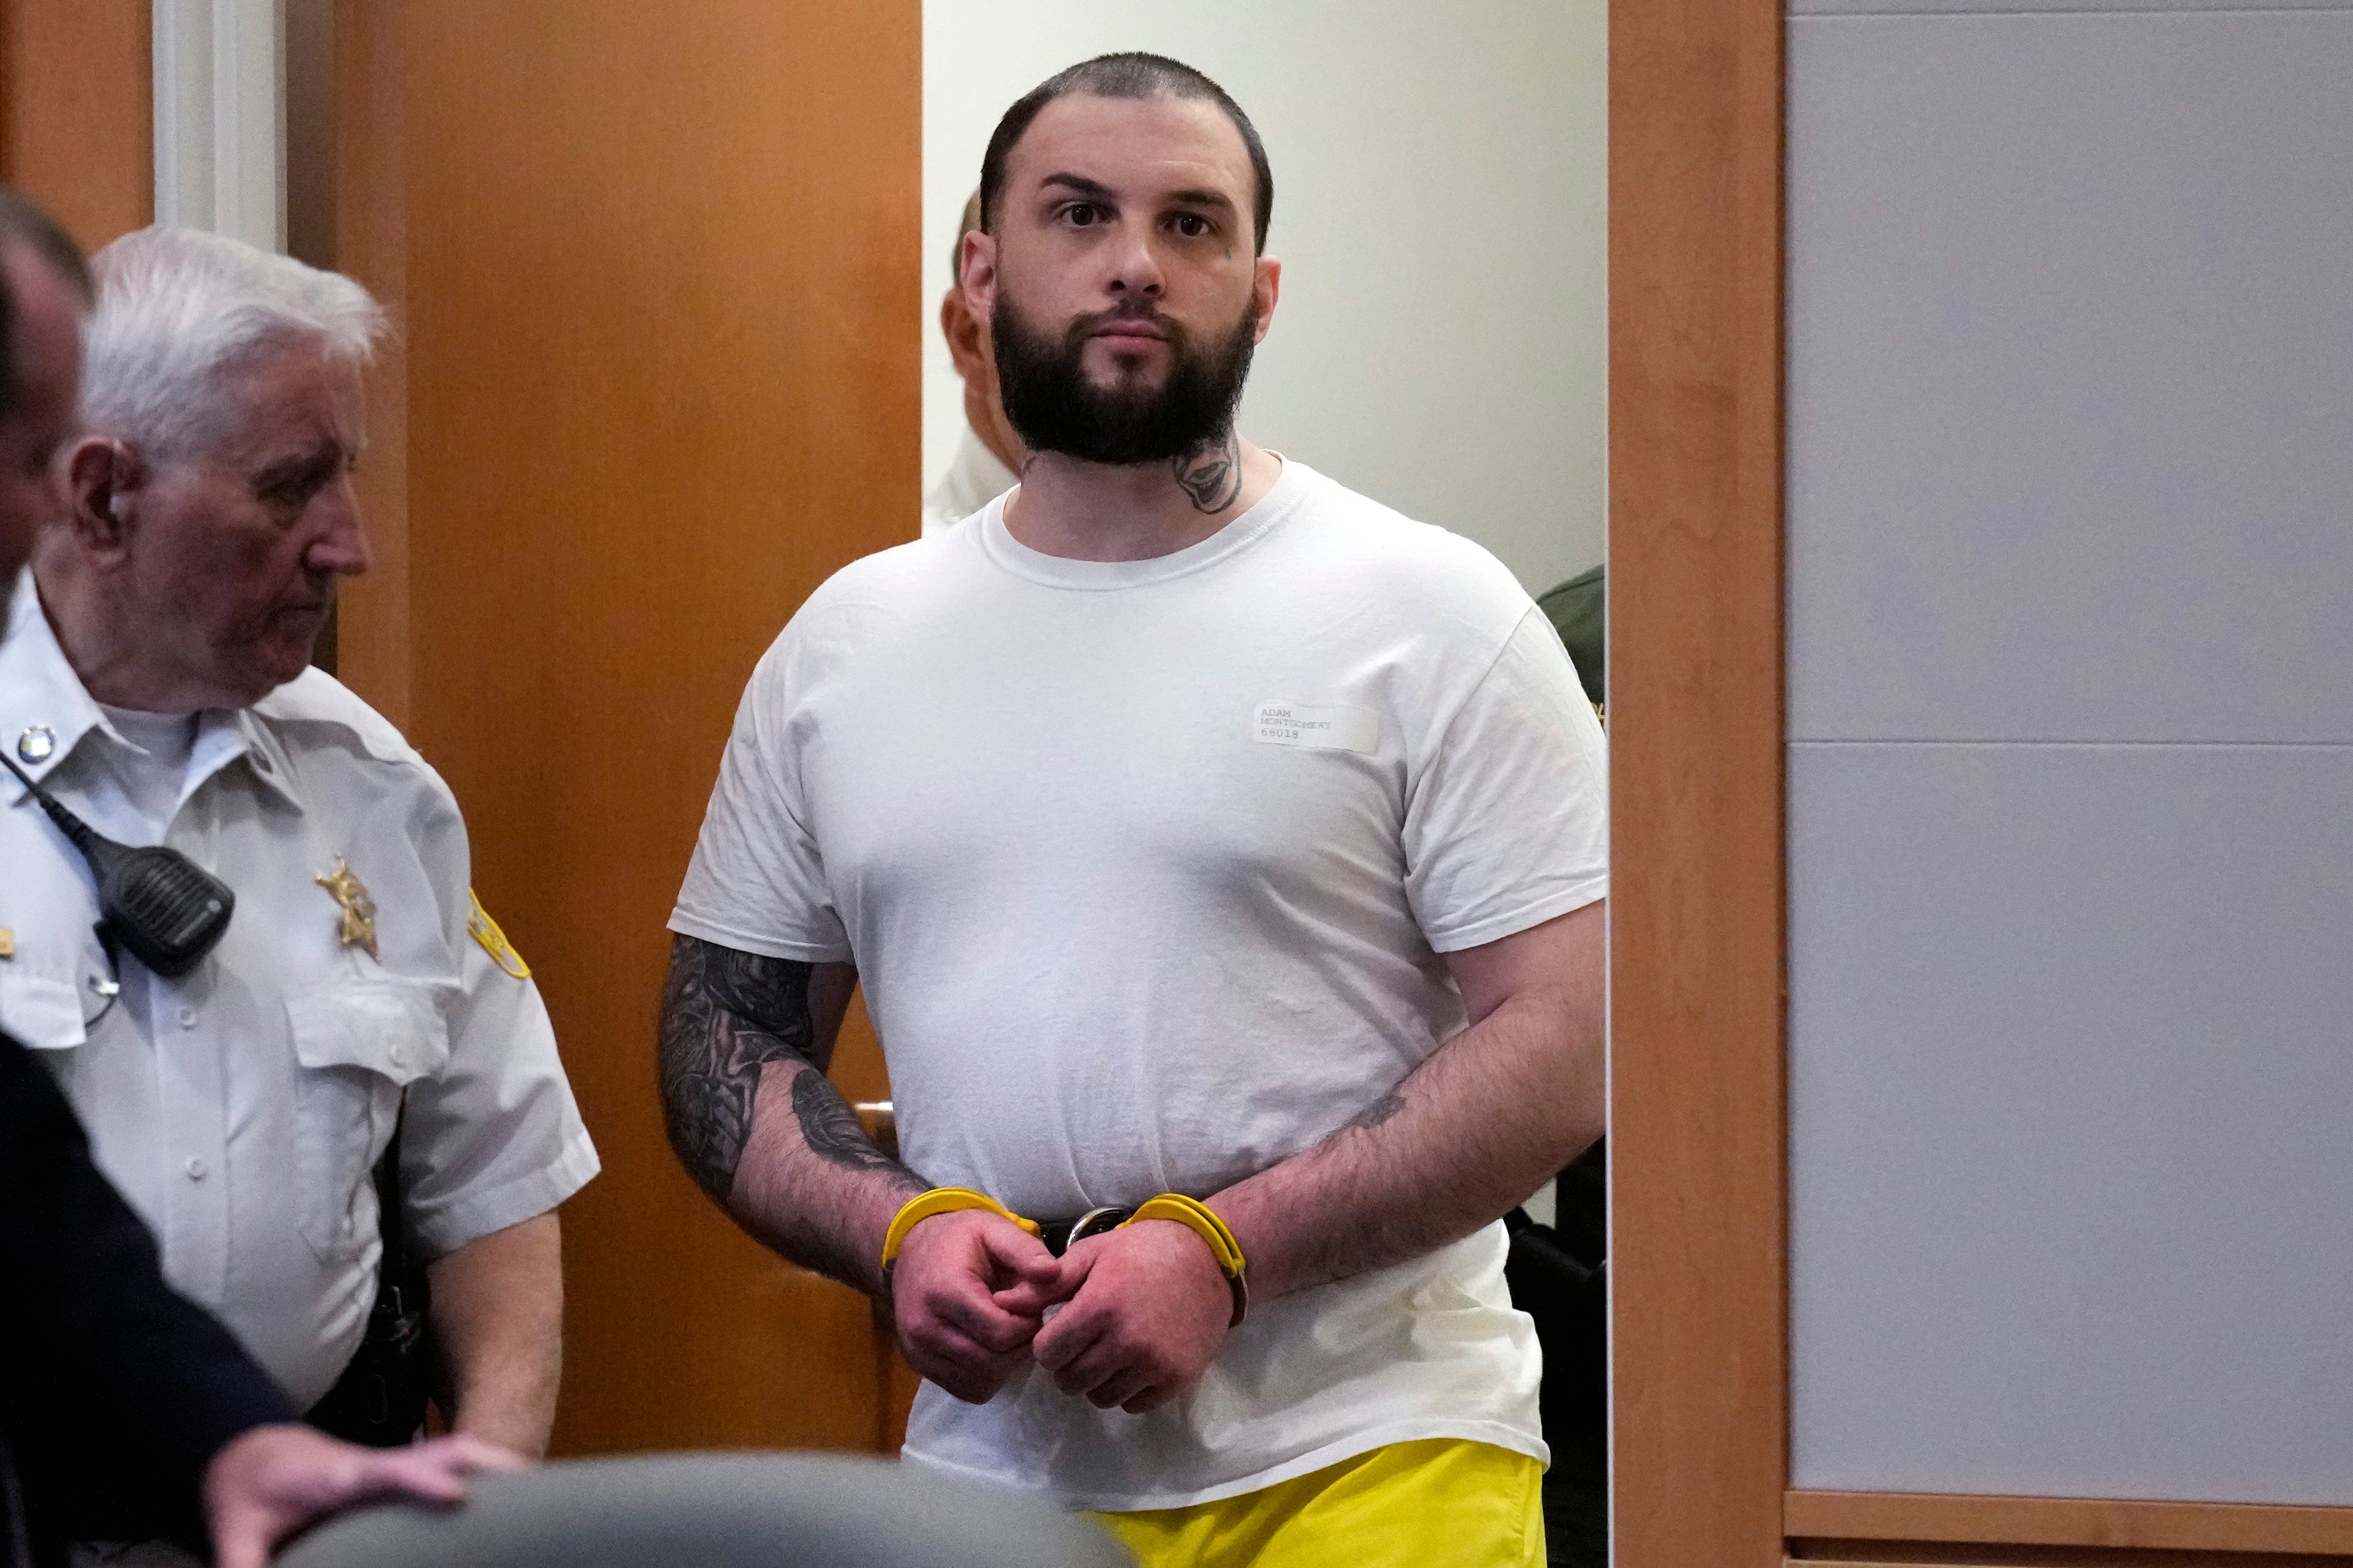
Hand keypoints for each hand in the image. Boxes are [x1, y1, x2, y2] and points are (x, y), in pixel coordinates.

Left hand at [203, 1424, 524, 1567]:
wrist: (248, 1451)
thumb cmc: (246, 1493)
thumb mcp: (232, 1532)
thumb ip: (244, 1565)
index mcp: (334, 1476)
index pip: (383, 1472)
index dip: (421, 1481)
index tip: (459, 1494)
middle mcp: (370, 1464)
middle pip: (434, 1450)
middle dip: (481, 1459)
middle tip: (527, 1474)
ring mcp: (387, 1464)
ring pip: (448, 1452)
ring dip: (491, 1460)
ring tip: (535, 1480)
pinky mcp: (395, 1472)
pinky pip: (445, 1463)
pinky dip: (481, 1467)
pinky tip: (508, 1489)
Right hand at [890, 1208, 1067, 1402]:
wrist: (911, 1249)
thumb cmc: (959, 1238)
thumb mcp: (994, 1229)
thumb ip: (1025, 1251)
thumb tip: (1054, 1275)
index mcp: (945, 1292)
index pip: (1001, 1333)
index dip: (1027, 1324)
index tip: (1029, 1307)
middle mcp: (926, 1329)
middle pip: (991, 1363)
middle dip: (1019, 1348)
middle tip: (1023, 1323)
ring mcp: (919, 1352)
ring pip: (980, 1383)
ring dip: (1005, 1365)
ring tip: (1007, 1333)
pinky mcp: (920, 1367)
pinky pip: (965, 1390)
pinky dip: (986, 1376)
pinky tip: (990, 1348)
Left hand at [1032, 1219, 1232, 1412]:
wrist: (1209, 1258)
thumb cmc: (1143, 1251)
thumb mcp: (1092, 1253)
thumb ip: (1046, 1284)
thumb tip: (1002, 1305)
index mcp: (1100, 1307)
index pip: (1048, 1353)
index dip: (1048, 1344)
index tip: (1060, 1332)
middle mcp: (1125, 1341)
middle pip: (1070, 1381)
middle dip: (1067, 1366)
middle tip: (1082, 1344)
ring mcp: (1154, 1364)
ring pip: (1100, 1398)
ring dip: (1096, 1380)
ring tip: (1108, 1352)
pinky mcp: (1176, 1380)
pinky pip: (1133, 1405)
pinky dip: (1127, 1390)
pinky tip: (1133, 1362)